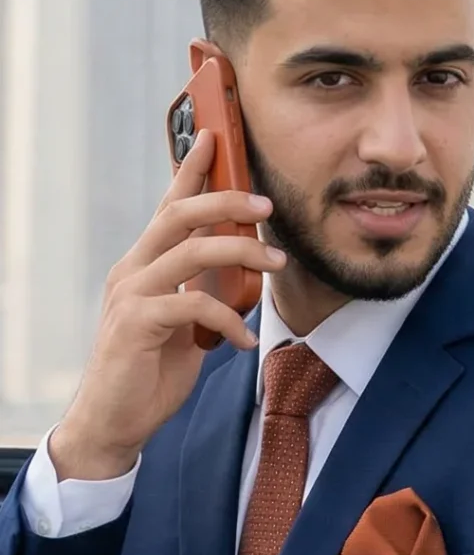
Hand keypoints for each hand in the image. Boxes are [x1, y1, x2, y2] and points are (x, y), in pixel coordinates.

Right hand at [49, 129, 285, 480]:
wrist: (116, 418)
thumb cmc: (153, 364)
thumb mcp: (186, 316)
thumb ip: (205, 284)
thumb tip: (244, 262)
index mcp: (145, 261)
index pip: (169, 205)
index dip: (191, 169)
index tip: (213, 136)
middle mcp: (133, 269)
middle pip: (179, 214)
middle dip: (226, 199)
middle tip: (267, 203)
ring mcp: (131, 295)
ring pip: (191, 251)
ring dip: (242, 252)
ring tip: (277, 263)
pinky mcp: (136, 325)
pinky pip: (194, 304)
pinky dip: (230, 317)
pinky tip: (245, 338)